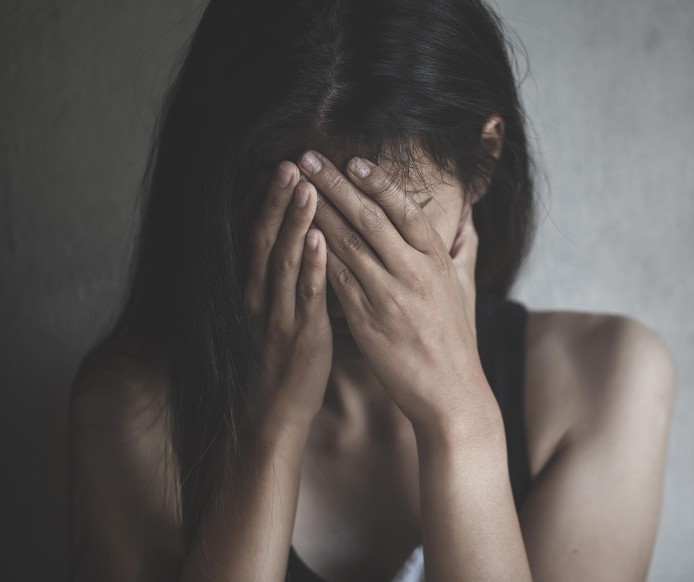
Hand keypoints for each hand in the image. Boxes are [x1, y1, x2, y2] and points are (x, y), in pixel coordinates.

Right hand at [243, 160, 332, 431]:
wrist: (271, 413)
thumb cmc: (281, 363)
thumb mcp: (278, 317)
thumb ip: (286, 284)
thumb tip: (302, 252)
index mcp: (259, 290)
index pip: (261, 236)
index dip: (270, 202)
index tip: (283, 169)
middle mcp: (262, 296)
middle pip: (267, 238)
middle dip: (280, 200)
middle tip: (292, 163)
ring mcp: (279, 314)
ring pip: (284, 260)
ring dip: (295, 222)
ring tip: (307, 187)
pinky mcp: (300, 334)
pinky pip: (305, 296)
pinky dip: (310, 266)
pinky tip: (319, 240)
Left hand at [297, 150, 493, 433]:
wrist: (450, 391)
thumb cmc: (456, 339)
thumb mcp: (465, 288)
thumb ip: (464, 249)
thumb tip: (468, 217)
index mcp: (436, 260)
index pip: (405, 210)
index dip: (378, 182)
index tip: (353, 160)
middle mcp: (413, 272)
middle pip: (369, 218)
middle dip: (335, 184)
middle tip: (308, 157)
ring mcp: (388, 295)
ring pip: (347, 243)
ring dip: (317, 211)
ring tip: (294, 187)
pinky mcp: (367, 320)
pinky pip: (336, 279)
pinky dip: (316, 254)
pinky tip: (296, 234)